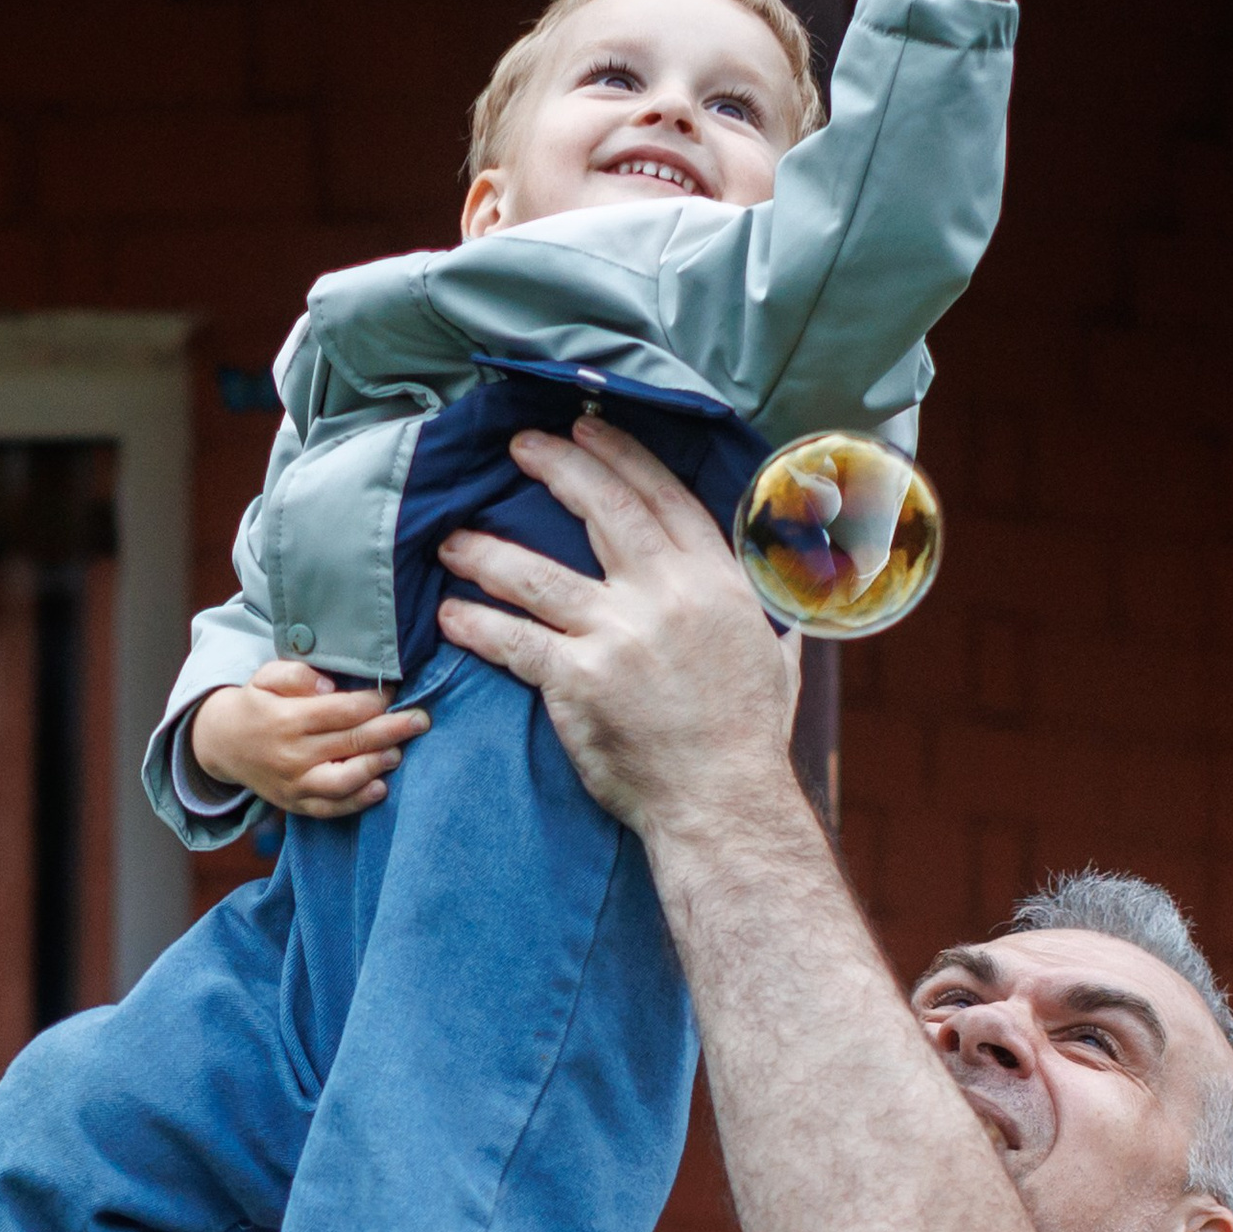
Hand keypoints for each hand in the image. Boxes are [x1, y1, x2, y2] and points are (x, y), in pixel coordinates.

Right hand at [189, 660, 428, 818]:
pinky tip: (381, 788)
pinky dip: (358, 802)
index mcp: (287, 718)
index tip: (394, 693)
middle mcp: (291, 754)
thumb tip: (329, 684)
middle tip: (421, 720)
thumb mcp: (265, 677)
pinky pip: (331, 809)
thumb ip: (296, 674)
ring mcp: (294, 784)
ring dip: (376, 766)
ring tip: (399, 751)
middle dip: (391, 730)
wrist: (221, 744)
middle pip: (351, 742)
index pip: (342, 710)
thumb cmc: (255, 704)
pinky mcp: (296, 804)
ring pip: (344, 780)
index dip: (374, 701)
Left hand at [437, 416, 798, 841]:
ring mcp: (618, 635)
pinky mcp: (579, 680)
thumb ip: (765, 616)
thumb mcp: (775, 657)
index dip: (620, 455)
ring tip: (452, 540)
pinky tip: (452, 615)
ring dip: (487, 550)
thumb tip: (781, 594)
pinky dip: (477, 624)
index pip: (662, 495)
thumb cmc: (750, 738)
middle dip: (554, 468)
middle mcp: (666, 595)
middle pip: (601, 509)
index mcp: (714, 582)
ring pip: (537, 573)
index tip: (588, 429)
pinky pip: (514, 639)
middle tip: (518, 448)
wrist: (724, 802)